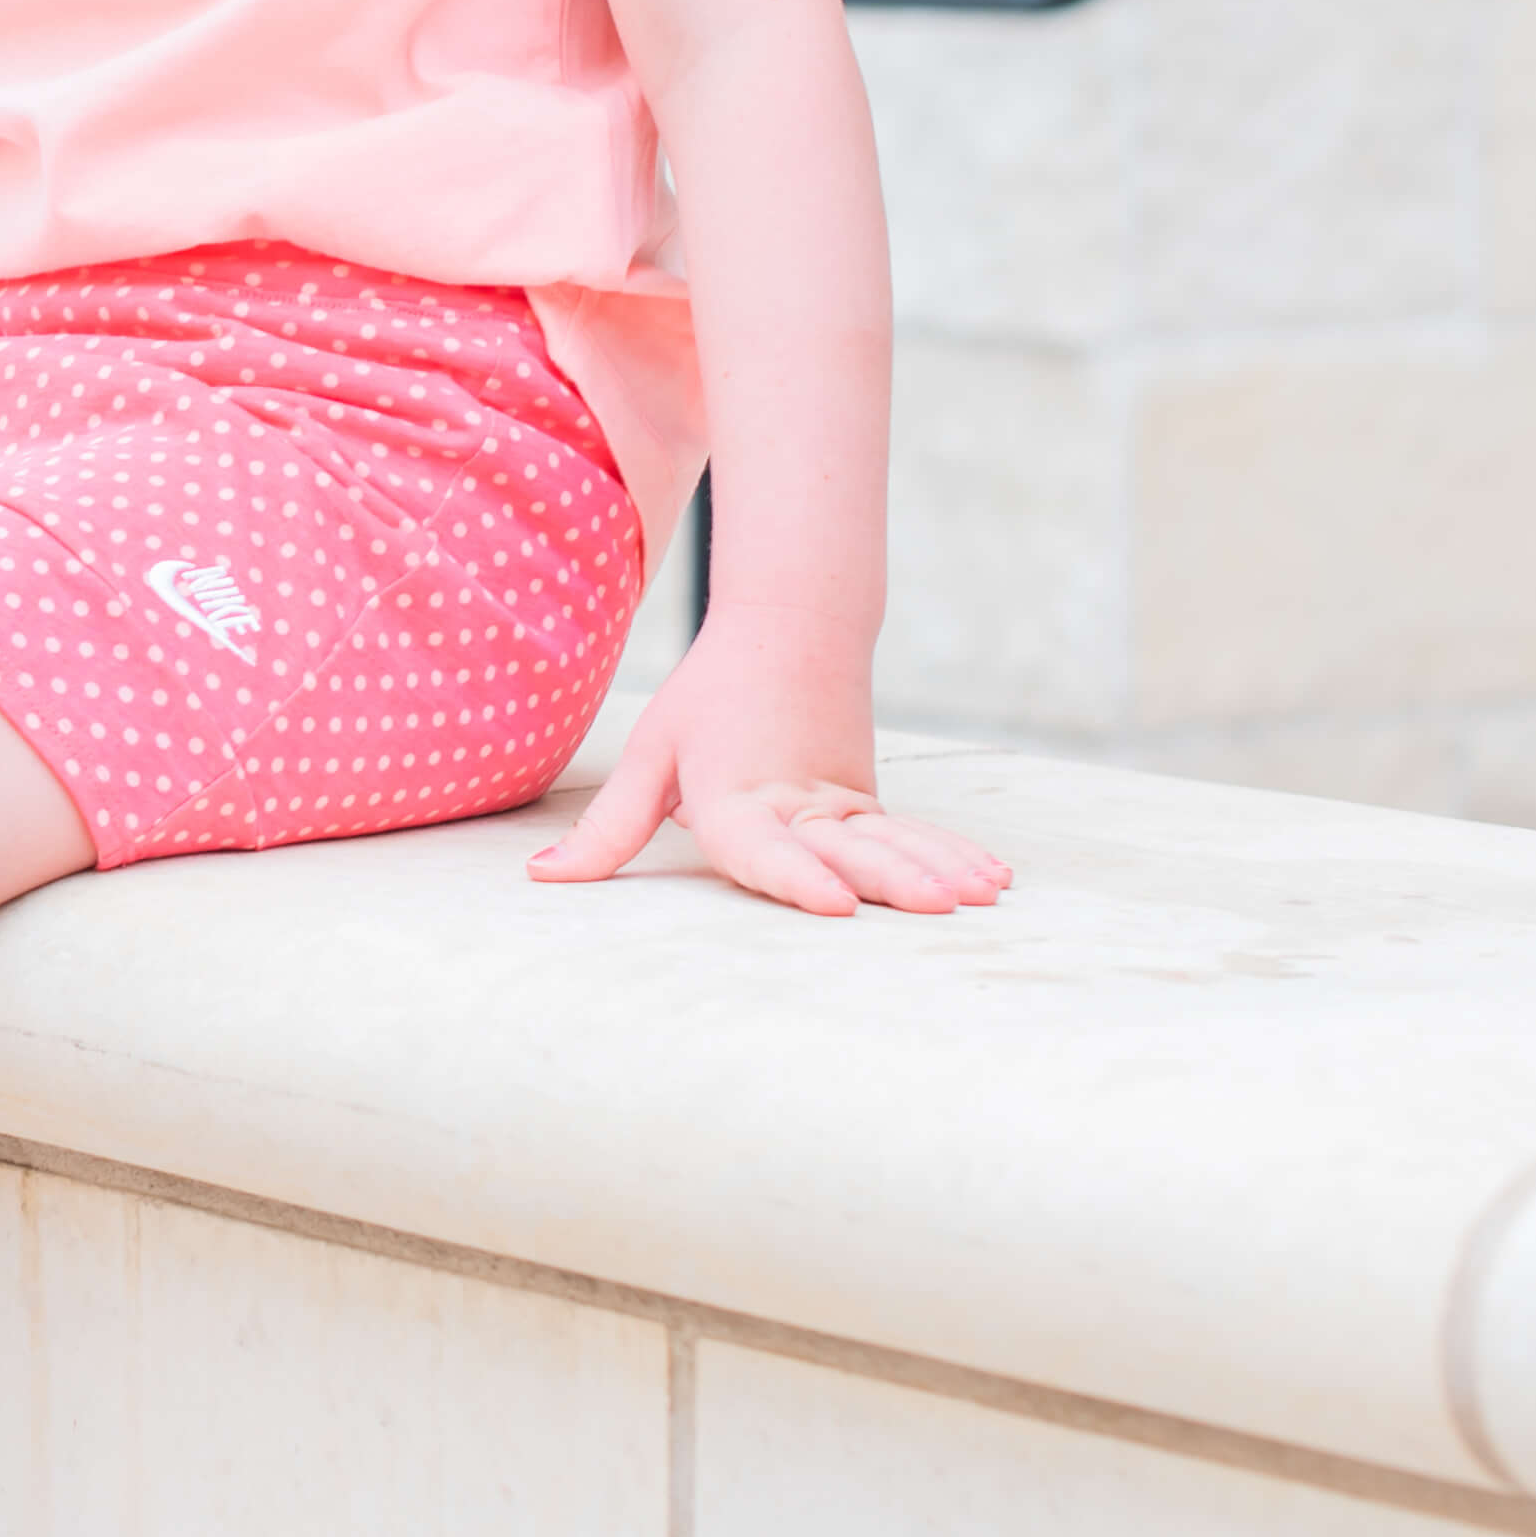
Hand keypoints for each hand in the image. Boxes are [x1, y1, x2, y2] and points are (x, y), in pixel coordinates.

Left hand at [527, 639, 1009, 921]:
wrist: (788, 629)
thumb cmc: (707, 702)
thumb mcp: (651, 755)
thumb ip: (608, 829)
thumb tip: (542, 881)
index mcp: (734, 794)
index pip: (763, 845)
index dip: (797, 877)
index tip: (838, 905)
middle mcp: (794, 800)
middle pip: (845, 846)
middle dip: (895, 878)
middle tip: (938, 908)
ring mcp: (839, 799)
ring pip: (891, 837)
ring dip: (937, 867)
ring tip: (981, 896)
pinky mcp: (866, 798)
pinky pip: (912, 831)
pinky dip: (951, 851)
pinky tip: (992, 878)